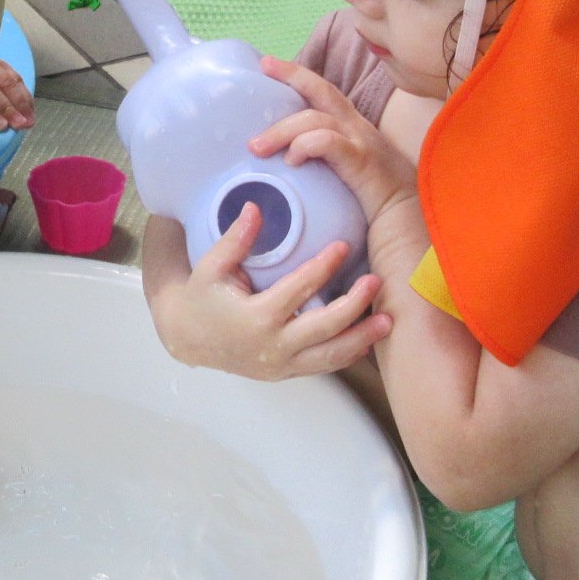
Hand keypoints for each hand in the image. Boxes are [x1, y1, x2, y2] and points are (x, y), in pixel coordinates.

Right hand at [142, 210, 389, 380]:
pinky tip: (370, 338)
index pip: (298, 290)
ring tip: (389, 320)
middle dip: (354, 306)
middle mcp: (273, 346)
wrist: (189, 339)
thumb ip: (234, 241)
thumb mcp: (209, 268)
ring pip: (331, 355)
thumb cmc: (202, 299)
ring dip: (362, 338)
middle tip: (376, 281)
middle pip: (323, 328)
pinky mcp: (288, 372)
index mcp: (256, 319)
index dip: (323, 267)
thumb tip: (254, 208)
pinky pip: (325, 365)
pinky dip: (349, 353)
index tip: (343, 245)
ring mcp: (283, 364)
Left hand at [253, 58, 417, 215]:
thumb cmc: (374, 198)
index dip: (298, 75)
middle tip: (264, 67)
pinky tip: (292, 162)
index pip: (324, 92)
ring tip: (257, 147)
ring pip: (315, 118)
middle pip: (322, 89)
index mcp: (352, 126)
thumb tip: (281, 159)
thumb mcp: (345, 168)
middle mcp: (357, 126)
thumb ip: (322, 157)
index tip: (269, 63)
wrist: (407, 219)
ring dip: (281, 130)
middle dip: (292, 74)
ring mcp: (360, 141)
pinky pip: (326, 142)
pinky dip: (303, 146)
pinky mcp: (360, 161)